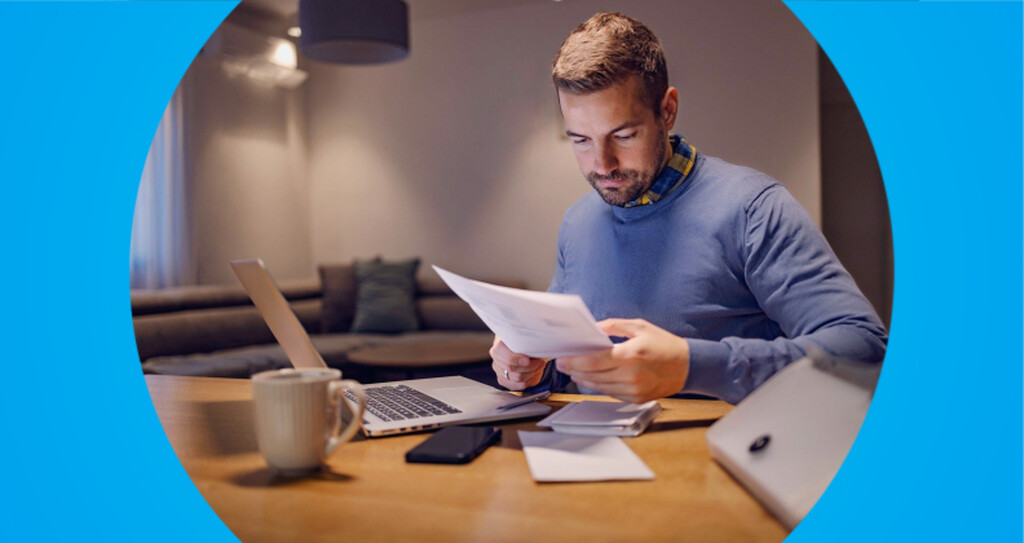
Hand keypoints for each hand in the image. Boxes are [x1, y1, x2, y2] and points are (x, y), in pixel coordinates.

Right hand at [490, 336, 548, 389]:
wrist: (525, 346)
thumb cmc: (527, 340)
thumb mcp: (527, 336)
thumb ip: (528, 339)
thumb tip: (535, 343)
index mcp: (500, 344)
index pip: (502, 354)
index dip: (516, 359)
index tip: (528, 360)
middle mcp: (496, 358)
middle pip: (511, 368)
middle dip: (530, 366)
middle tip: (540, 361)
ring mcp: (499, 370)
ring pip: (517, 378)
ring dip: (532, 372)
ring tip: (539, 365)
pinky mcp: (504, 380)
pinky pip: (518, 385)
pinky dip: (529, 380)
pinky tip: (534, 372)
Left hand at [555, 318, 689, 403]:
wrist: (688, 366)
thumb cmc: (664, 344)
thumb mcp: (639, 326)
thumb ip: (613, 326)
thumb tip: (592, 329)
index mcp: (630, 355)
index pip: (593, 361)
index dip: (574, 361)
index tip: (562, 358)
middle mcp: (631, 375)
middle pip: (592, 375)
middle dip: (574, 369)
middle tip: (562, 364)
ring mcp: (633, 390)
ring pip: (599, 387)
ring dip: (583, 379)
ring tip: (573, 371)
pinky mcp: (636, 399)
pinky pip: (610, 393)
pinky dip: (598, 386)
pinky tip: (591, 378)